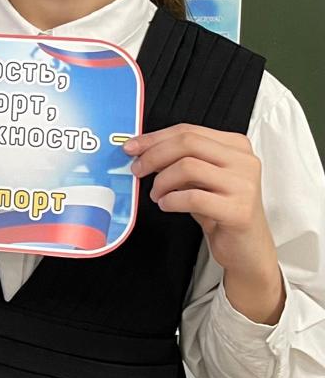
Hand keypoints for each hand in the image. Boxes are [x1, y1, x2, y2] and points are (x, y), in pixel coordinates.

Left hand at [125, 124, 284, 323]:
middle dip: (153, 155)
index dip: (154, 138)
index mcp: (236, 146)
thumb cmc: (219, 209)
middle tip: (137, 170)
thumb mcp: (200, 177)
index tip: (132, 147)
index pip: (188, 131)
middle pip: (187, 143)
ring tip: (157, 194)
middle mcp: (244, 161)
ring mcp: (244, 185)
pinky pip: (193, 197)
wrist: (245, 246)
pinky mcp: (239, 210)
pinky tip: (167, 205)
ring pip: (187, 167)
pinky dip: (171, 200)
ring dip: (161, 181)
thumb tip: (142, 149)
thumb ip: (180, 159)